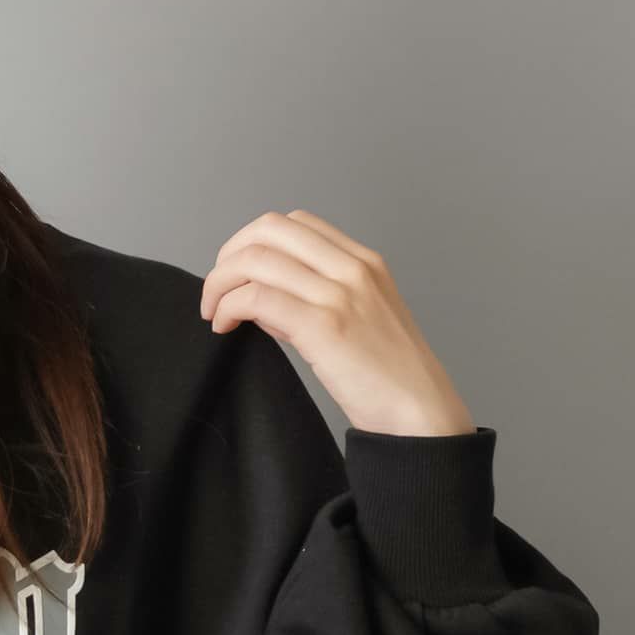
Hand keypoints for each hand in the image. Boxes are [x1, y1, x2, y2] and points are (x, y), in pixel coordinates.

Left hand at [199, 209, 476, 435]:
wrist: (418, 411)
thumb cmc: (388, 375)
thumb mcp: (357, 320)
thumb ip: (311, 300)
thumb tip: (260, 298)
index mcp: (363, 262)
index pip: (295, 223)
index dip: (253, 242)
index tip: (237, 275)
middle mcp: (352, 268)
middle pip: (269, 229)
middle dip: (229, 256)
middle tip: (216, 291)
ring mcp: (339, 294)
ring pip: (256, 260)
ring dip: (220, 284)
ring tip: (215, 313)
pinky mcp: (323, 326)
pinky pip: (257, 298)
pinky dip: (230, 307)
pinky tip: (226, 327)